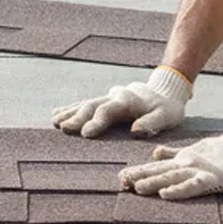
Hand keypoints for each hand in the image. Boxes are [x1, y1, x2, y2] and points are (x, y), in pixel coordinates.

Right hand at [52, 67, 191, 137]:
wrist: (166, 90)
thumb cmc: (167, 108)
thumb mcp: (167, 116)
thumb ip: (152, 123)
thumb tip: (135, 131)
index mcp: (127, 101)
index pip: (108, 111)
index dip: (96, 122)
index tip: (85, 133)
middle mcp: (114, 97)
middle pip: (92, 106)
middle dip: (77, 117)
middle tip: (63, 128)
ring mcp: (107, 97)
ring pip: (85, 104)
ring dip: (69, 112)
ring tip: (55, 121)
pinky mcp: (104, 100)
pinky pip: (84, 103)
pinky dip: (70, 108)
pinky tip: (56, 114)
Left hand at [118, 120, 222, 199]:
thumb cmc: (220, 150)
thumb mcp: (192, 150)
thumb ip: (173, 153)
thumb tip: (155, 153)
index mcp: (181, 160)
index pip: (156, 166)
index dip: (138, 171)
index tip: (121, 177)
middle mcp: (185, 164)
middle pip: (159, 171)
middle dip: (140, 177)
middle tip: (121, 183)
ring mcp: (198, 170)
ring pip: (171, 177)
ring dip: (153, 182)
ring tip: (137, 188)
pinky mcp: (211, 178)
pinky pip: (192, 185)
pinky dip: (178, 190)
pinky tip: (166, 194)